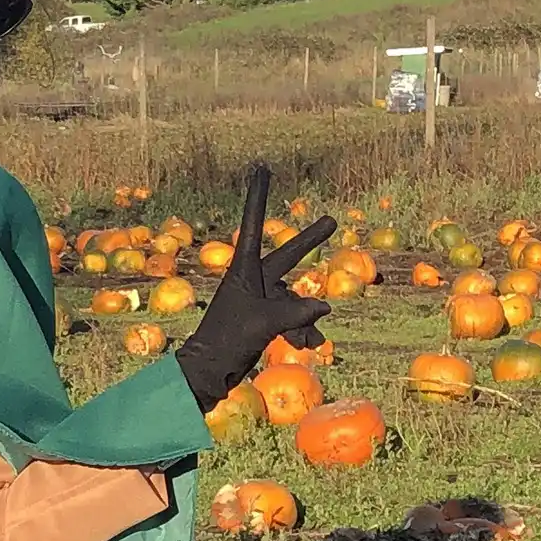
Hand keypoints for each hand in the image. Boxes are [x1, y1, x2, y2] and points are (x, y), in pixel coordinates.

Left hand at [173, 165, 334, 410]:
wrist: (208, 372)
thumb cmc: (228, 340)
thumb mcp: (265, 324)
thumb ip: (296, 314)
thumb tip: (324, 306)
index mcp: (243, 270)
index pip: (254, 224)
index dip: (259, 196)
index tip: (261, 168)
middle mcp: (250, 280)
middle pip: (285, 256)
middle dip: (309, 242)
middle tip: (332, 220)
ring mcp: (256, 299)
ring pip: (291, 301)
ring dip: (304, 320)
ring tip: (316, 341)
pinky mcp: (260, 319)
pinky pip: (288, 320)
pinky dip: (300, 332)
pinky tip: (310, 347)